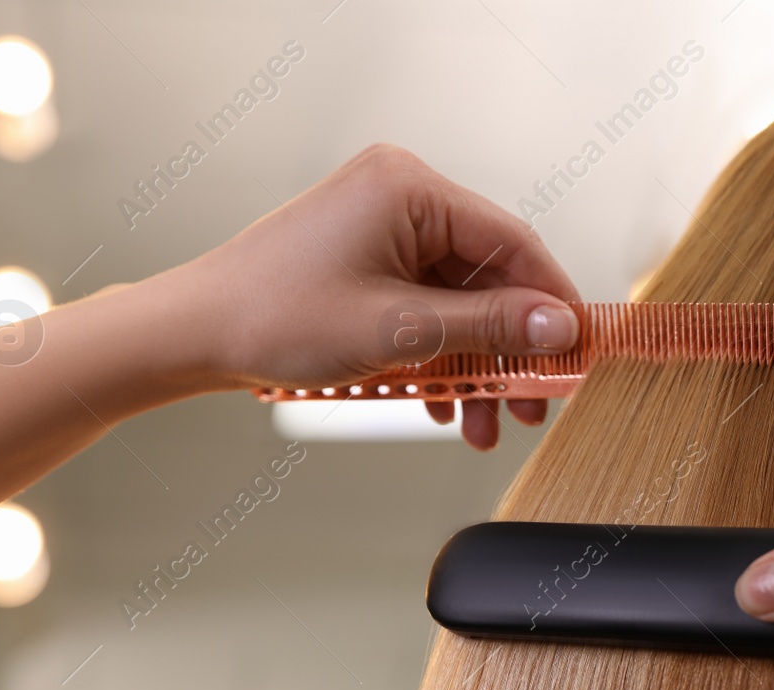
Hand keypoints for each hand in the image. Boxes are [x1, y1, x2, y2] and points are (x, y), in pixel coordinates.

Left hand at [185, 144, 580, 448]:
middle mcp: (399, 193)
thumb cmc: (274, 317)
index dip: (553, 303)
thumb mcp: (401, 330)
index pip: (513, 242)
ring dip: (475, 361)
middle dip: (509, 348)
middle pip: (488, 275)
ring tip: (484, 419)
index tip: (578, 353)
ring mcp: (381, 224)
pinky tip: (445, 399)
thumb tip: (558, 329)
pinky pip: (425, 302)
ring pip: (458, 298)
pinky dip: (440, 350)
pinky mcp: (367, 255)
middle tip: (531, 403)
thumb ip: (489, 328)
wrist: (195, 333)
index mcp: (409, 187)